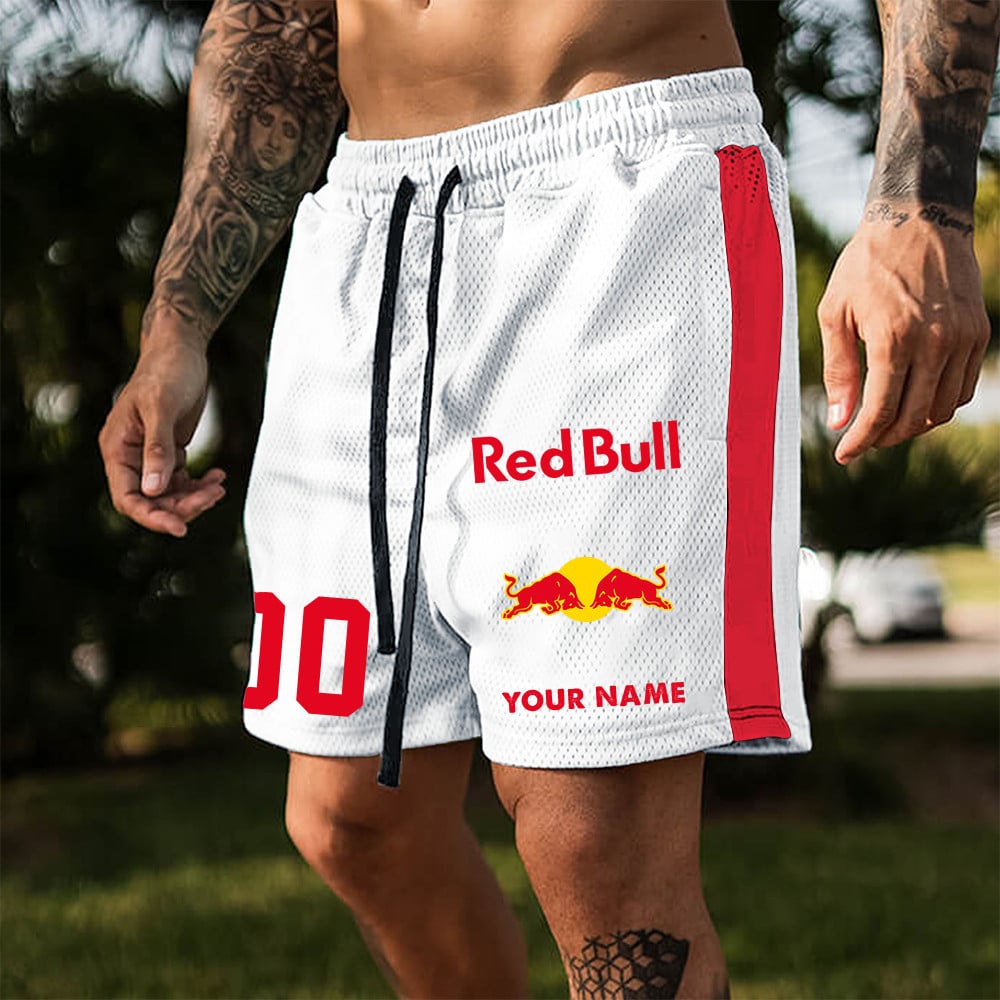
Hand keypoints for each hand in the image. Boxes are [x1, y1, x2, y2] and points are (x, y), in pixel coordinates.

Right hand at [98, 331, 225, 536]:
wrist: (181, 349)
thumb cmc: (167, 371)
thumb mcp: (161, 408)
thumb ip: (158, 449)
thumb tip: (154, 490)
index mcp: (117, 448)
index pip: (128, 497)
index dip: (152, 517)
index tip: (180, 528)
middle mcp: (130, 456)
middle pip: (152, 501)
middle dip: (182, 505)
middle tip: (213, 496)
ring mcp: (150, 455)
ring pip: (170, 494)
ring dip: (195, 496)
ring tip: (219, 486)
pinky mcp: (170, 450)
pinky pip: (182, 480)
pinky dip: (200, 483)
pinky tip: (219, 477)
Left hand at [817, 208, 989, 463]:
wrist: (918, 218)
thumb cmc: (866, 265)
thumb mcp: (835, 313)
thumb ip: (838, 371)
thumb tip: (839, 421)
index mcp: (893, 339)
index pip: (880, 411)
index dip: (861, 440)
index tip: (844, 455)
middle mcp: (934, 343)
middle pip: (913, 418)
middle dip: (884, 438)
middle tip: (862, 440)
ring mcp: (961, 339)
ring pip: (941, 409)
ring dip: (912, 425)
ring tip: (886, 423)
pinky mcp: (977, 332)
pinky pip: (962, 388)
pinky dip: (939, 405)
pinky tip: (915, 400)